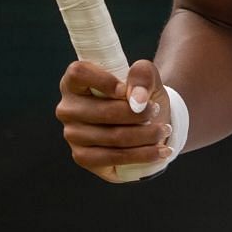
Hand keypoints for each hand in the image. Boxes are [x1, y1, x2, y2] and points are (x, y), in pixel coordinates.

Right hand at [55, 59, 172, 182]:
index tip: (127, 89)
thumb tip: (136, 100)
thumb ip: (143, 74)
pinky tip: (160, 151)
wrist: (148, 120)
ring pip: (112, 137)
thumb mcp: (148, 76)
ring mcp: (72, 135)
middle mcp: (68, 108)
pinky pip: (112, 158)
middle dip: (138, 113)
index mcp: (74, 82)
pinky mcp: (83, 157)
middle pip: (103, 111)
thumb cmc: (141, 93)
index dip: (104, 81)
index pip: (79, 73)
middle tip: (157, 111)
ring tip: (164, 130)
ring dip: (145, 135)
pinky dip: (141, 155)